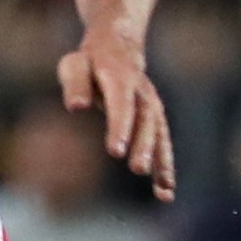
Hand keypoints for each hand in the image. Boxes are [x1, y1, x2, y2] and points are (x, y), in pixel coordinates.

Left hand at [60, 28, 173, 201]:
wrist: (118, 48)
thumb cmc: (89, 62)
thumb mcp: (75, 65)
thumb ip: (76, 84)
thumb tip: (75, 107)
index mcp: (120, 80)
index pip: (121, 105)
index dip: (120, 127)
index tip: (115, 151)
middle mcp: (143, 95)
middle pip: (146, 123)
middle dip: (143, 147)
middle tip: (138, 170)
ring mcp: (153, 108)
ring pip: (161, 136)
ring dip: (163, 163)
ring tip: (164, 191)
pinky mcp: (156, 120)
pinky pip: (163, 143)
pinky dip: (165, 166)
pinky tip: (165, 192)